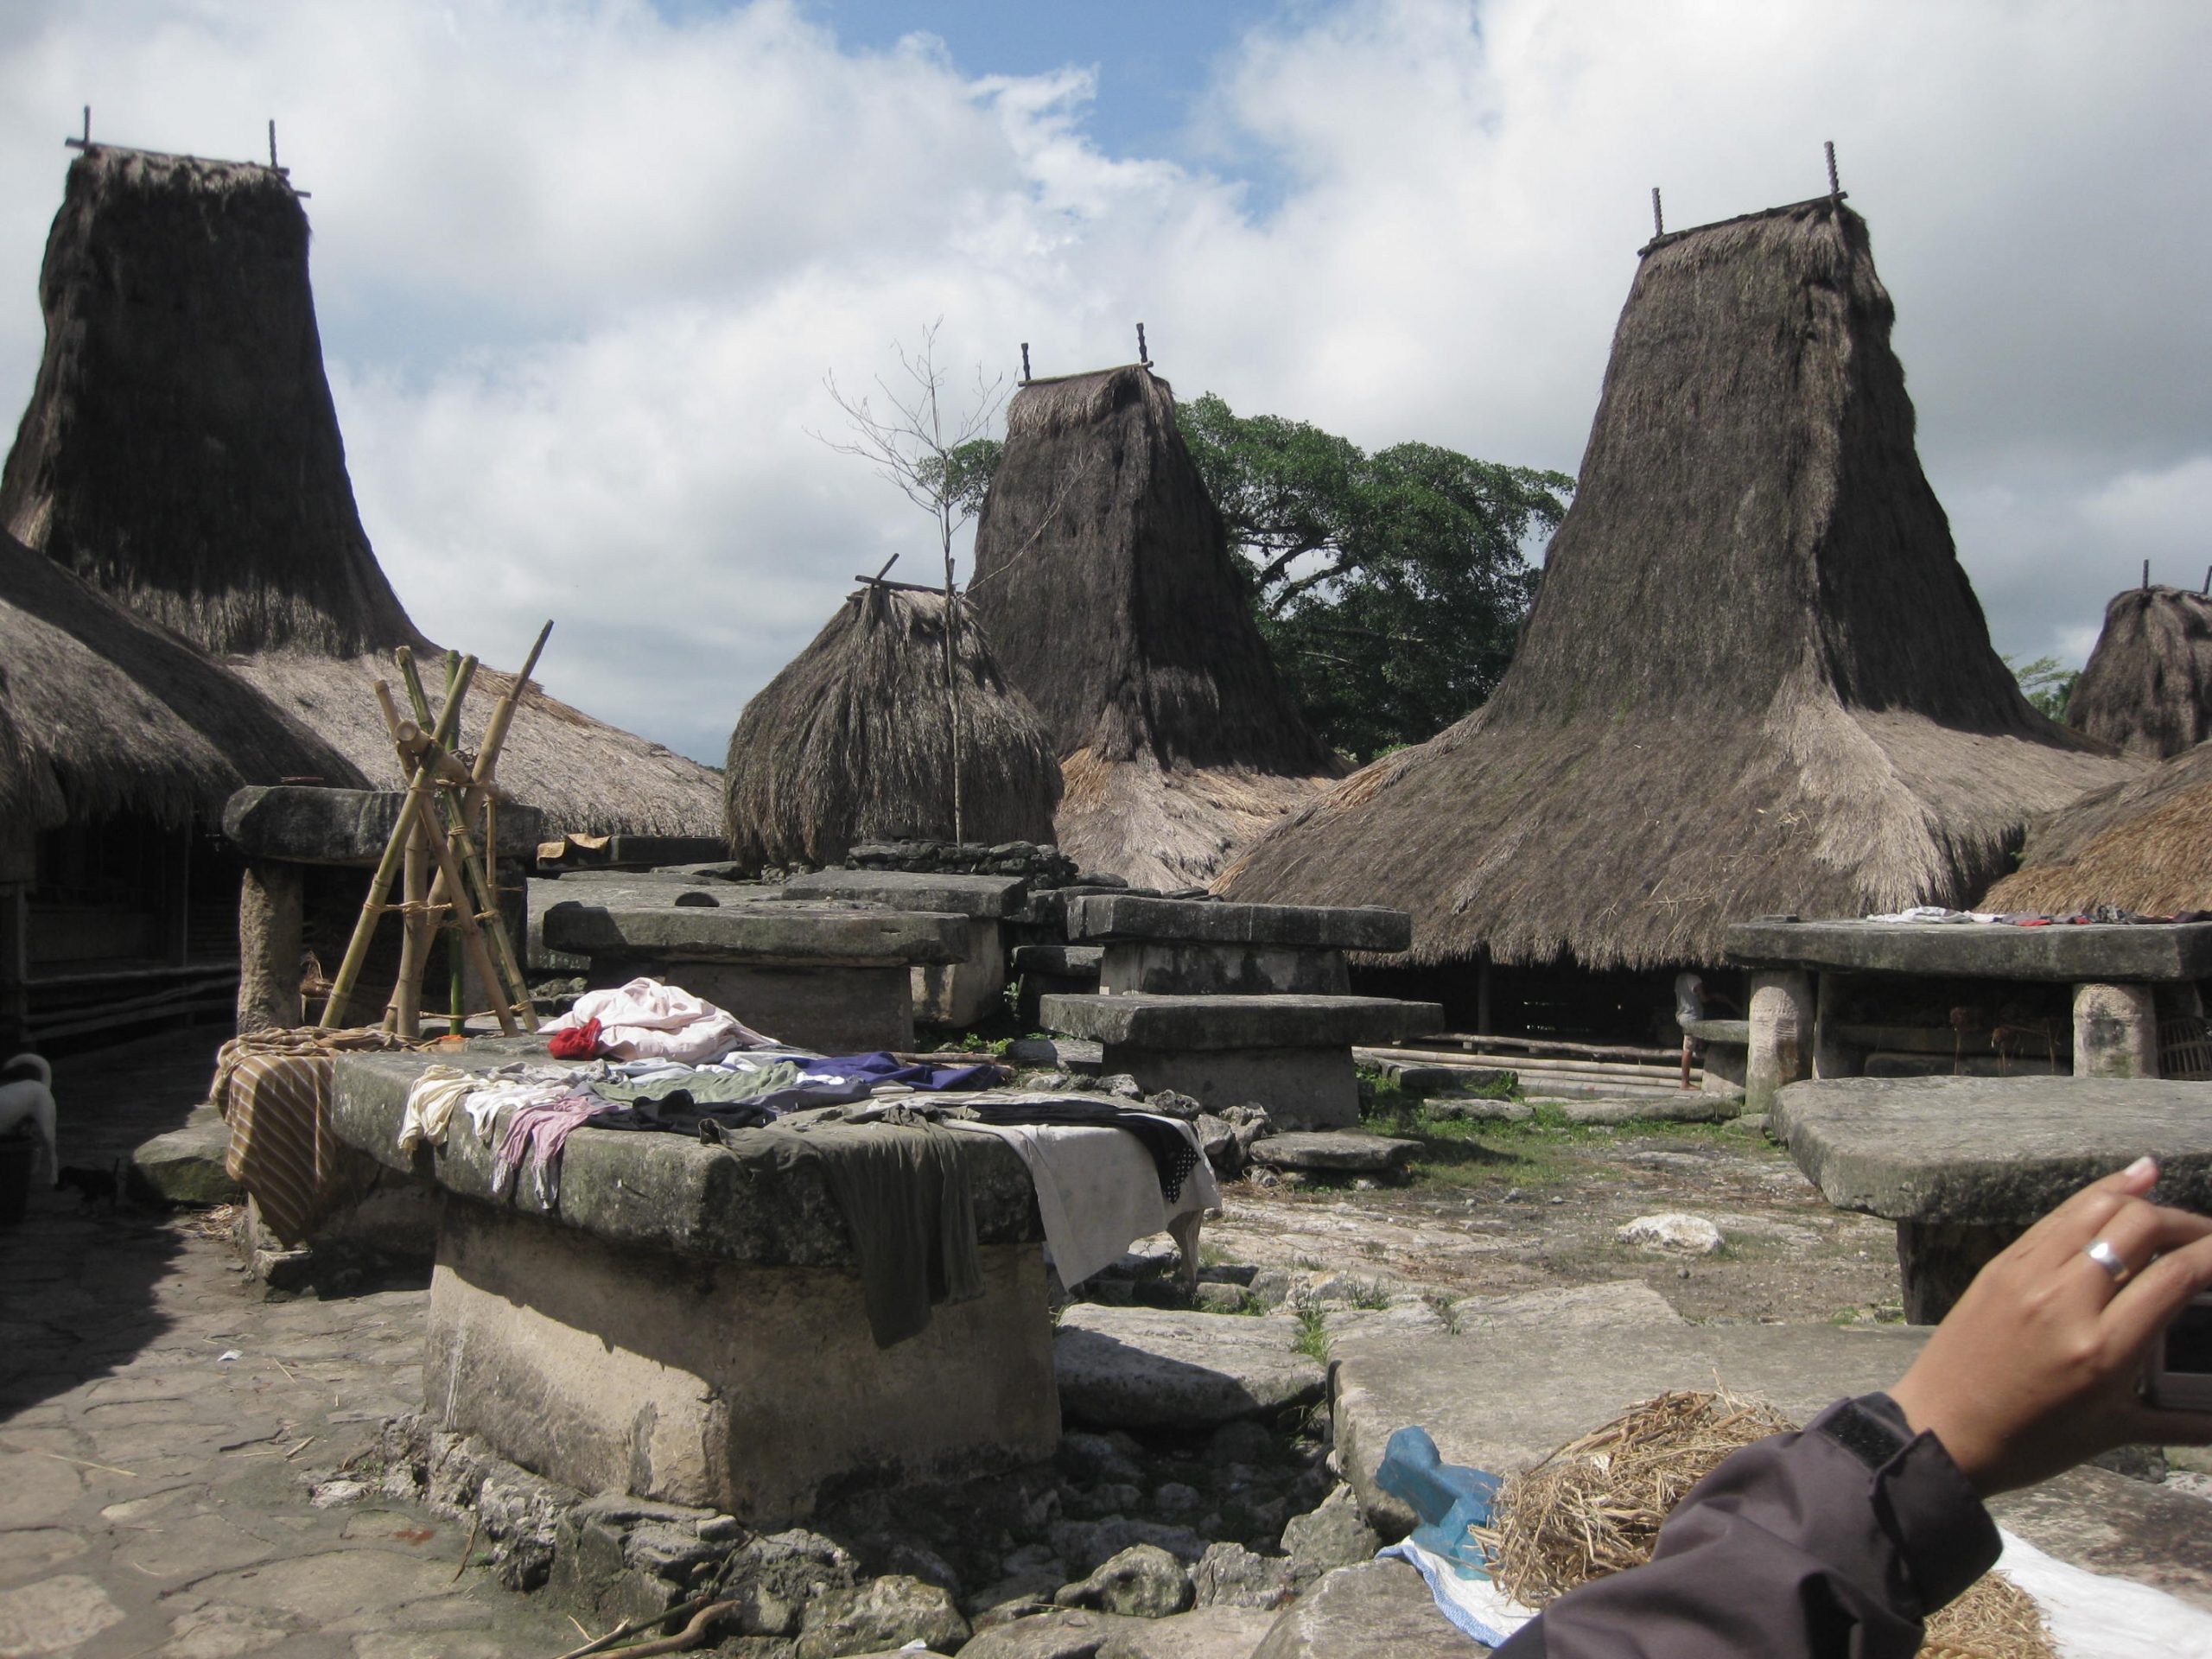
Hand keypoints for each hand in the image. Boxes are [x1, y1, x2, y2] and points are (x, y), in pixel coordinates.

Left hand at [1888, 1157, 2211, 1495]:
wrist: (1942, 1429)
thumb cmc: (2032, 1441)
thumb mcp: (2116, 1432)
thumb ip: (2184, 1418)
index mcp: (2102, 1349)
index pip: (2176, 1276)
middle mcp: (2065, 1301)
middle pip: (2139, 1225)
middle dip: (2188, 1224)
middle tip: (2211, 1243)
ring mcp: (2027, 1275)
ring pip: (2095, 1207)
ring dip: (2146, 1201)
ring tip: (2177, 1214)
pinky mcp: (2001, 1264)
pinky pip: (2058, 1216)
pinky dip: (2100, 1195)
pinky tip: (2132, 1182)